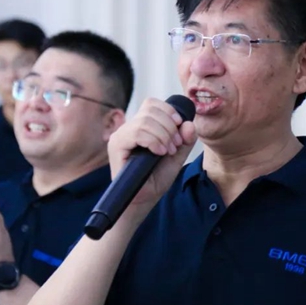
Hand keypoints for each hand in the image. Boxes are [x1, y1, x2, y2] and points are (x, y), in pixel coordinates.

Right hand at [107, 97, 196, 218]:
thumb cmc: (156, 179)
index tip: (180, 128)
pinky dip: (153, 140)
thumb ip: (185, 140)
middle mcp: (128, 128)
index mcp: (140, 126)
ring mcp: (120, 136)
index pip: (152, 104)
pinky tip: (159, 152)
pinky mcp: (116, 146)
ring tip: (167, 151)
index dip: (169, 111)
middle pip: (151, 109)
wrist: (143, 200)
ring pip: (145, 121)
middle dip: (170, 126)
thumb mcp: (177, 157)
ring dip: (163, 135)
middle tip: (175, 145)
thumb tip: (189, 123)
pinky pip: (137, 132)